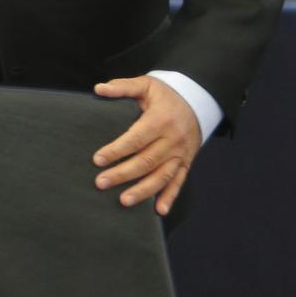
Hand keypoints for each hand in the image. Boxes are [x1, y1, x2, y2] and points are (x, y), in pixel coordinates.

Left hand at [92, 76, 201, 214]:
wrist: (198, 101)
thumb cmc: (165, 95)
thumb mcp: (145, 85)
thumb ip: (122, 87)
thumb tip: (98, 89)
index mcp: (161, 120)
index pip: (136, 139)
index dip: (116, 150)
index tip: (98, 160)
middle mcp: (173, 139)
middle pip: (146, 161)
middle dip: (123, 174)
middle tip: (101, 183)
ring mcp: (181, 153)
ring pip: (162, 176)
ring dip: (143, 191)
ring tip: (123, 201)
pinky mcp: (186, 162)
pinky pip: (179, 182)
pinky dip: (170, 197)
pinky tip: (159, 211)